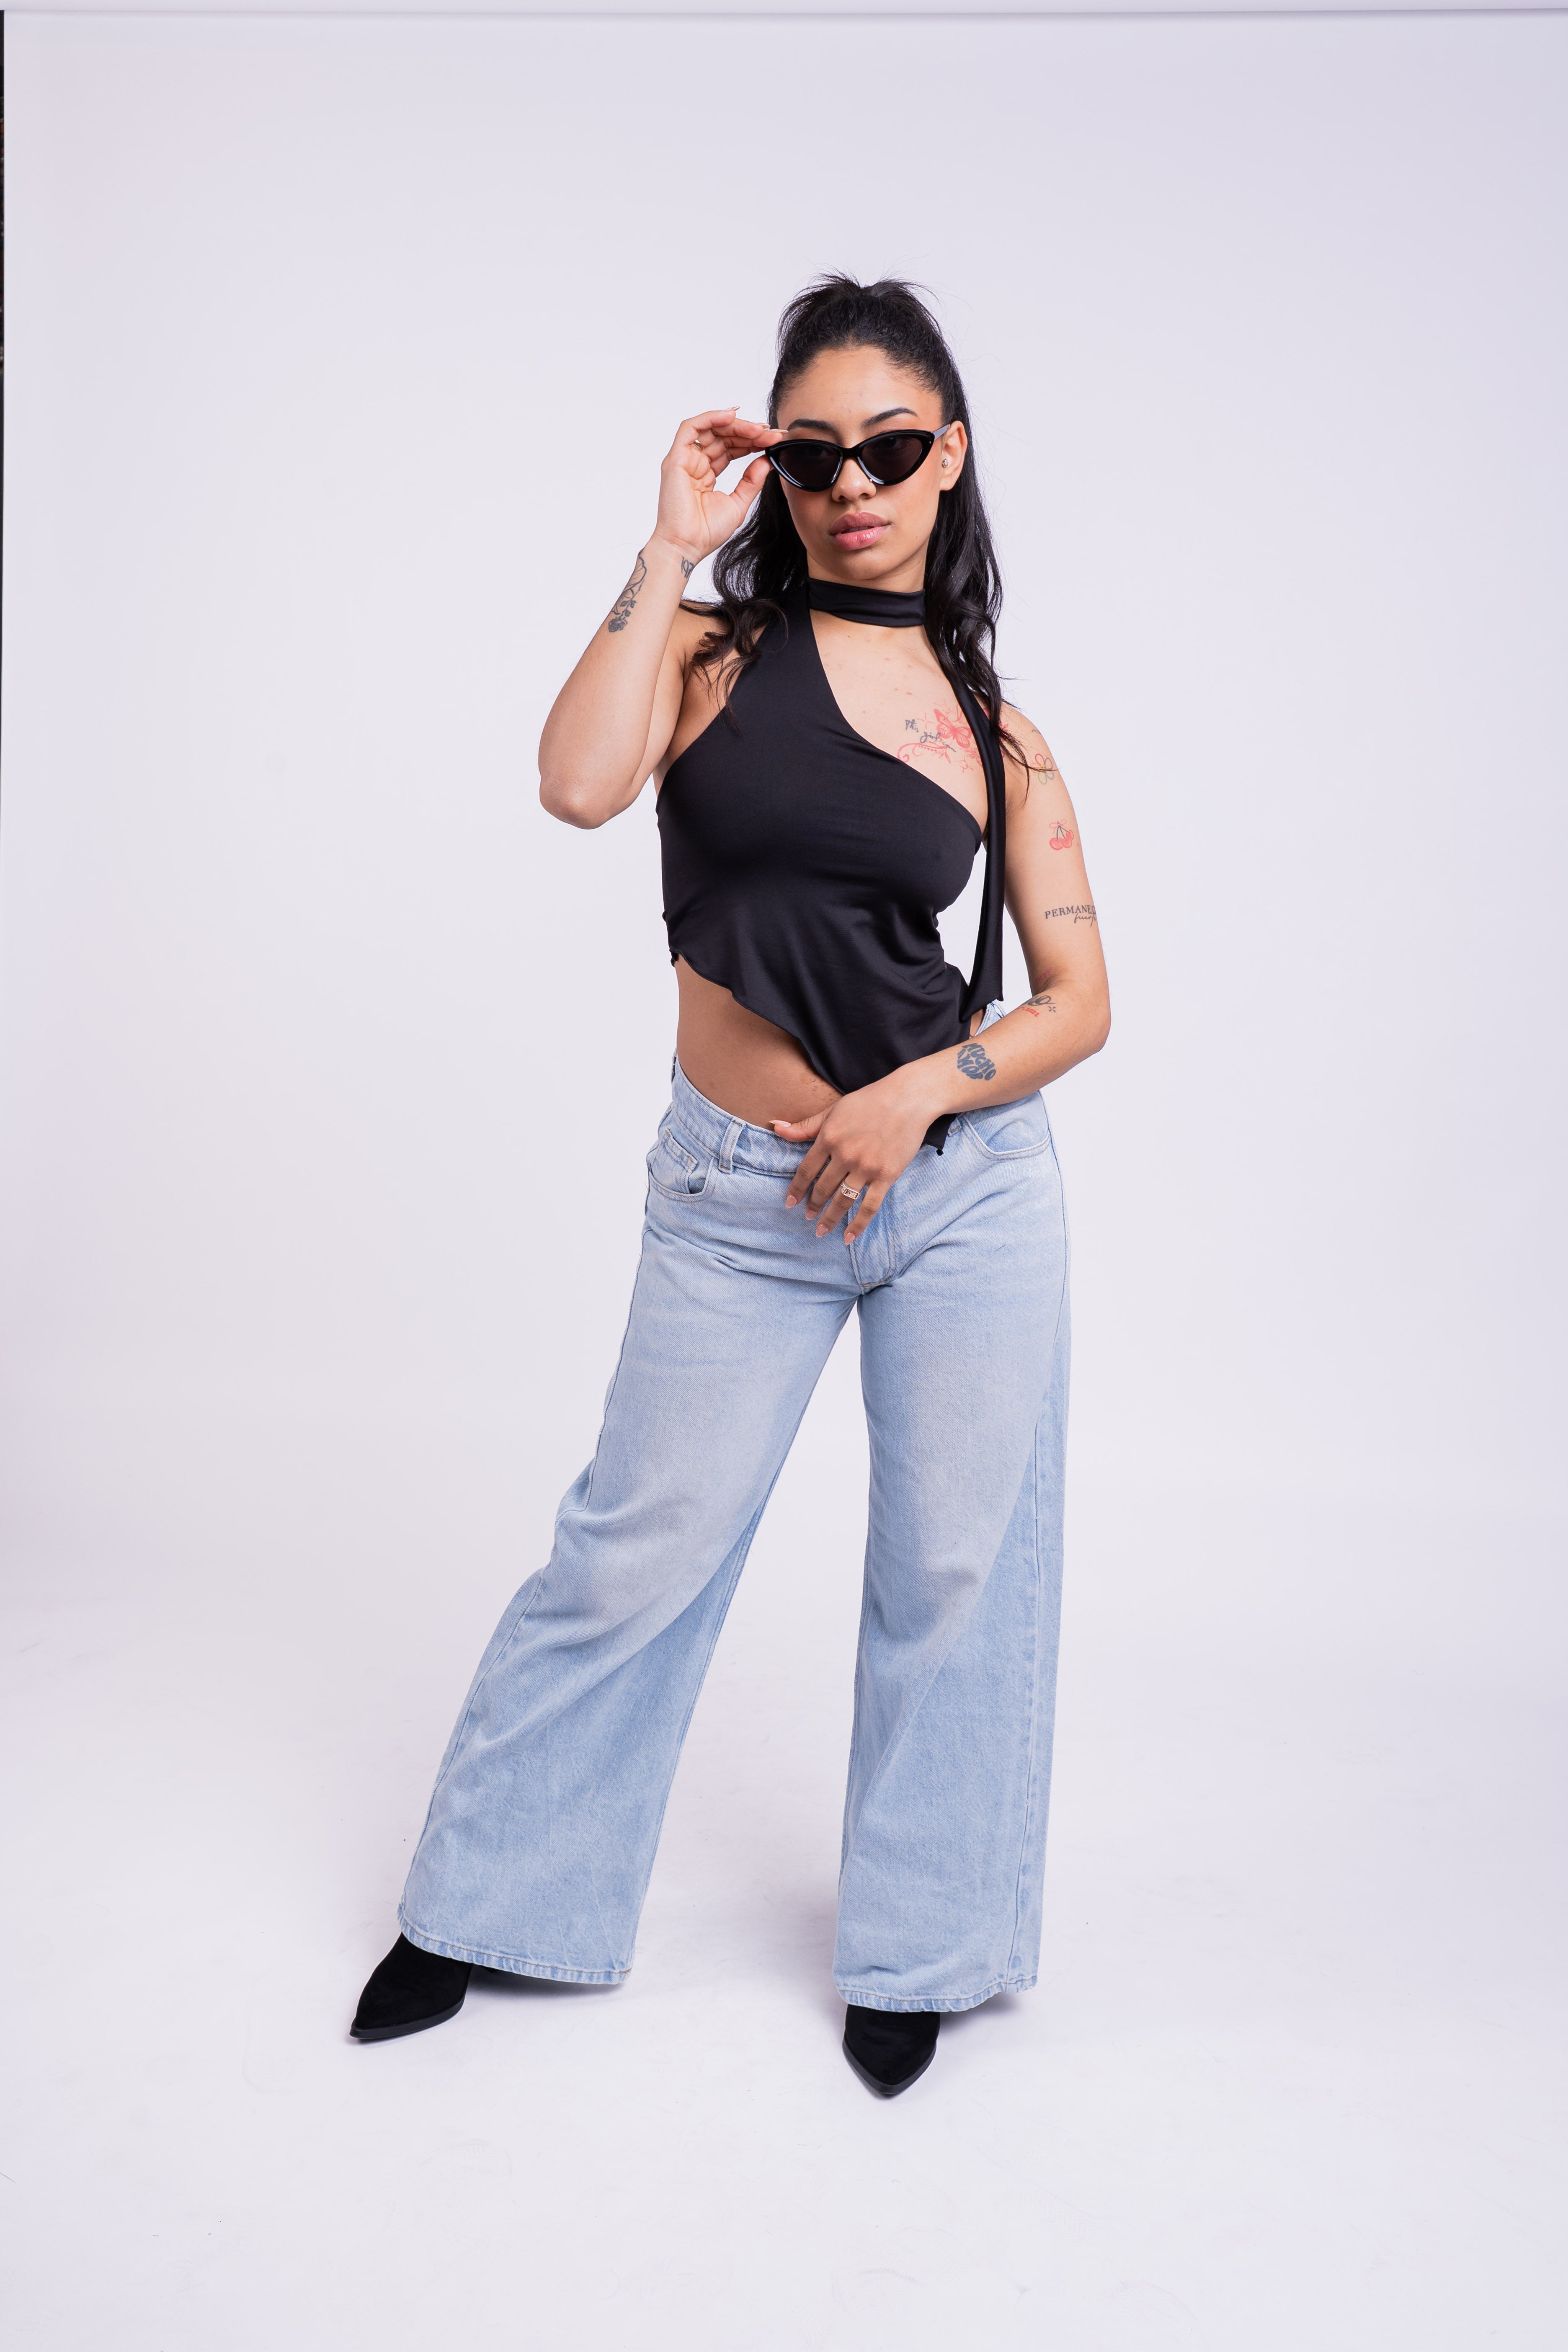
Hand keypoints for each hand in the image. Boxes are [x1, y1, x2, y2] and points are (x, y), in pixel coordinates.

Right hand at [653, 409, 780, 566]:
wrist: (687, 546)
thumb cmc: (706, 532)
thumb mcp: (739, 503)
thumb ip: (752, 480)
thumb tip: (767, 460)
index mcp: (707, 473)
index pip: (731, 448)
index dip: (753, 441)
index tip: (774, 440)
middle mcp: (695, 463)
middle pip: (723, 436)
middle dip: (749, 432)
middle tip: (772, 433)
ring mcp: (685, 459)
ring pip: (711, 428)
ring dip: (736, 424)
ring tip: (758, 429)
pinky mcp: (676, 458)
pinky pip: (691, 428)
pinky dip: (711, 417)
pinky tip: (733, 415)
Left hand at [775, 1074, 935, 1241]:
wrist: (908, 1098)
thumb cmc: (869, 1101)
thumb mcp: (833, 1110)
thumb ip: (806, 1125)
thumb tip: (775, 1128)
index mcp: (829, 1137)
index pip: (806, 1170)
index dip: (796, 1189)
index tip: (789, 1203)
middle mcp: (845, 1154)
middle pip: (823, 1188)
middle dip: (812, 1206)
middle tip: (807, 1217)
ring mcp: (866, 1167)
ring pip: (842, 1200)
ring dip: (830, 1218)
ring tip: (820, 1230)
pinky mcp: (886, 1175)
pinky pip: (869, 1206)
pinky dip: (858, 1225)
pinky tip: (848, 1237)